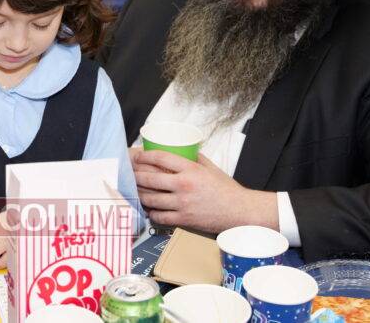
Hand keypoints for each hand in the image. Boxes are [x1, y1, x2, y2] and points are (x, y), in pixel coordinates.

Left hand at [132, 150, 278, 232]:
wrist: (239, 211)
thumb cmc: (226, 189)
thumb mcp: (210, 167)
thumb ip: (194, 158)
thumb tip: (180, 150)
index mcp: (190, 169)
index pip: (160, 157)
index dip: (144, 156)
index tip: (137, 156)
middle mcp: (184, 185)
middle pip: (149, 178)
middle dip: (135, 174)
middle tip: (129, 173)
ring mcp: (182, 204)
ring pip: (150, 198)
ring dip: (139, 193)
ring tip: (135, 190)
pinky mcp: (183, 220)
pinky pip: (158, 216)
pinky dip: (150, 212)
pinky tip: (148, 208)